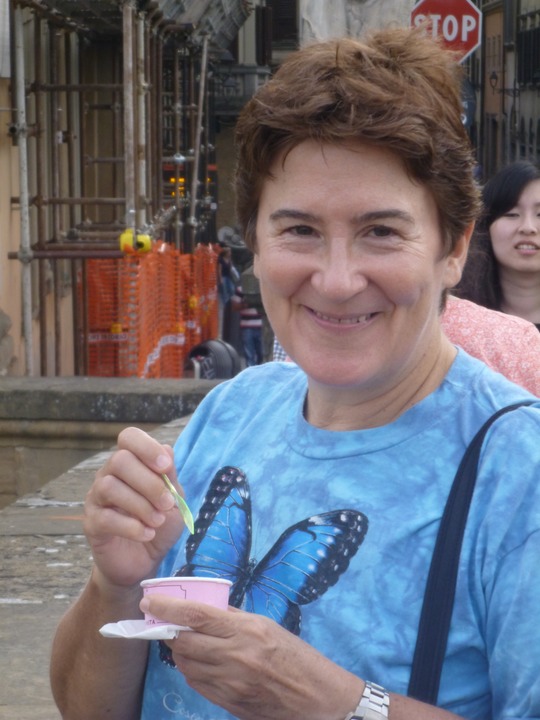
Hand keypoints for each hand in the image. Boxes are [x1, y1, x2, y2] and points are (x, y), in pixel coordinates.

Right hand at [84, 427, 184, 589]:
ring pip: (110, 487)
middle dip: (149, 483)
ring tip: (157, 521)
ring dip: (140, 505)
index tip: (165, 467)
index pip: (129, 437)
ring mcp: (96, 498)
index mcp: (131, 462)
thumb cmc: (159, 523)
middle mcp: (109, 474)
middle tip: (167, 504)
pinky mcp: (91, 523)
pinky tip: (147, 533)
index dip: (146, 447)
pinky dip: (131, 526)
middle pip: (120, 460)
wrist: (145, 561)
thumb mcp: (174, 499)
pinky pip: (105, 518)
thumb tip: (167, 449)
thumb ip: (169, 476)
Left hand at [139, 595, 362, 719]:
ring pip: (186, 664)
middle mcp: (234, 656)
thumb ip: (233, 617)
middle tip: (166, 623)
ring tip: (185, 642)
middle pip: (184, 642)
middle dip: (170, 631)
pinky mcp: (228, 702)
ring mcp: (230, 683)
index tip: (149, 602)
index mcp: (246, 630)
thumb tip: (204, 607)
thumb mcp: (266, 626)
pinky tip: (199, 662)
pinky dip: (191, 670)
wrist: (315, 697)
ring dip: (179, 651)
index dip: (168, 608)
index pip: (196, 616)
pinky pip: (196, 683)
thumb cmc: (295, 655)